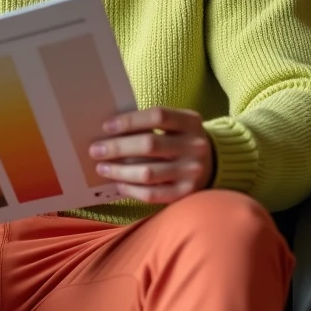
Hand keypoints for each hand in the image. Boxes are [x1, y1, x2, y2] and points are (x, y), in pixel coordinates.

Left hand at [89, 107, 214, 203]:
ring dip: (120, 171)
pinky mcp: (186, 193)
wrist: (214, 163)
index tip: (106, 126)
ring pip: (148, 172)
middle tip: (96, 149)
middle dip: (117, 148)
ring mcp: (192, 171)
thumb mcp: (177, 124)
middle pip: (150, 145)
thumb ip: (151, 124)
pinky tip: (119, 184)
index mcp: (191, 121)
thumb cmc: (182, 139)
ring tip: (102, 168)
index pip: (158, 116)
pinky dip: (132, 189)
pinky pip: (153, 194)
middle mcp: (195, 146)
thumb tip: (110, 131)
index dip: (130, 121)